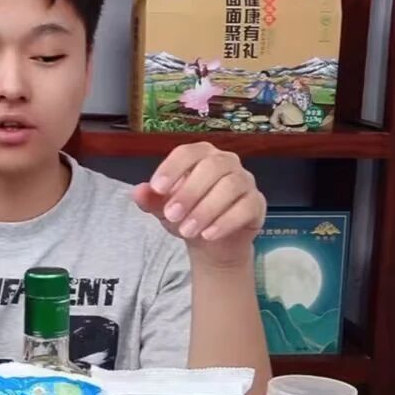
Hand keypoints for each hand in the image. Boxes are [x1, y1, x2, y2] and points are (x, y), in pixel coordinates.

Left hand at [134, 141, 265, 268]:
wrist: (211, 241)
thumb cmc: (187, 214)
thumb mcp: (163, 208)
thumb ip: (151, 199)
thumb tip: (137, 192)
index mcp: (201, 155)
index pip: (187, 152)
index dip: (172, 168)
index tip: (157, 188)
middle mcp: (226, 162)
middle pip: (212, 167)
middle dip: (189, 192)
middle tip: (171, 216)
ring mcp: (245, 181)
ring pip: (230, 186)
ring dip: (206, 210)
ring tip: (187, 231)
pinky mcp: (257, 203)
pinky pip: (246, 207)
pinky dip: (225, 222)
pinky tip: (208, 235)